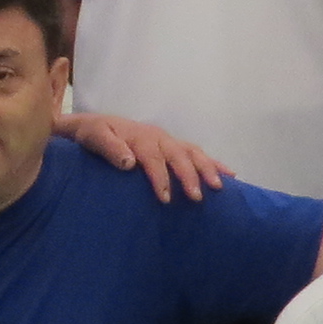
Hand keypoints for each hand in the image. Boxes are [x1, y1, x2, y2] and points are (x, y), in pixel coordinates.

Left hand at [59, 111, 227, 200]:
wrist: (94, 125)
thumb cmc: (92, 134)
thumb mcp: (92, 136)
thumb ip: (109, 148)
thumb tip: (129, 162)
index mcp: (139, 136)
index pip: (152, 159)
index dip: (160, 178)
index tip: (166, 198)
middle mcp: (158, 137)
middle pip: (178, 156)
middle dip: (189, 176)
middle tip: (196, 197)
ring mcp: (168, 141)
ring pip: (193, 153)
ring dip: (207, 169)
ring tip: (219, 187)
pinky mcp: (173, 146)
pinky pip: (197, 153)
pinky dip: (214, 163)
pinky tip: (230, 175)